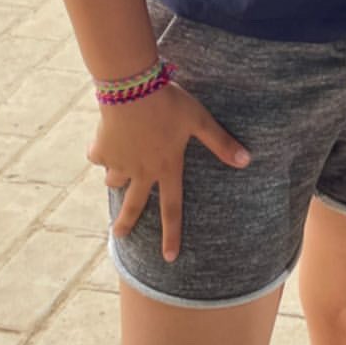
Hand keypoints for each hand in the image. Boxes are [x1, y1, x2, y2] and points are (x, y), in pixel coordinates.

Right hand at [88, 82, 250, 261]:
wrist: (131, 86)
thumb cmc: (169, 103)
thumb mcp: (200, 120)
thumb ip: (221, 142)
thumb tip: (247, 161)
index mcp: (166, 168)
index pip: (172, 208)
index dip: (171, 234)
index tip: (169, 258)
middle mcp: (140, 171)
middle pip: (132, 205)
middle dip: (126, 223)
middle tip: (119, 236)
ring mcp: (118, 162)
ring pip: (113, 180)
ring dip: (115, 180)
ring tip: (114, 177)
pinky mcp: (101, 149)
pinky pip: (98, 155)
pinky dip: (101, 151)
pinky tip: (106, 138)